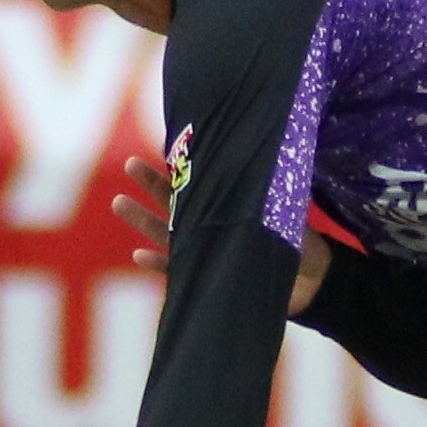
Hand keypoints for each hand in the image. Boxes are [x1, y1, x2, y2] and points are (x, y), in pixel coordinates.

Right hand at [109, 156, 333, 309]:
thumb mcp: (284, 208)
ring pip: (164, 233)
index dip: (180, 164)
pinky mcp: (205, 277)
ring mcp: (203, 251)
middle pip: (172, 201)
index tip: (164, 145)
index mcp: (225, 205)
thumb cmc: (297, 241)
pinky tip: (137, 255)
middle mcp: (209, 225)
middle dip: (150, 183)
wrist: (307, 282)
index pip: (197, 180)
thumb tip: (267, 146)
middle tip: (131, 164)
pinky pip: (174, 270)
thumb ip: (269, 186)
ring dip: (141, 219)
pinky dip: (155, 264)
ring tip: (119, 203)